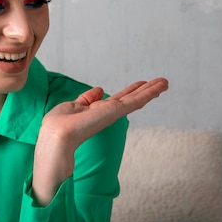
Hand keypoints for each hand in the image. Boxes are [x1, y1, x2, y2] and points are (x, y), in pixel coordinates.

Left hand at [32, 77, 167, 204]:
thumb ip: (86, 100)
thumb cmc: (57, 126)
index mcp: (96, 111)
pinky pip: (135, 101)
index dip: (129, 91)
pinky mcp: (115, 112)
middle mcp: (106, 113)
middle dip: (144, 91)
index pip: (117, 100)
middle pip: (130, 99)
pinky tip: (159, 87)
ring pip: (136, 100)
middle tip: (162, 82)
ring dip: (151, 91)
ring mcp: (112, 113)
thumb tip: (99, 90)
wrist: (57, 139)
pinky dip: (148, 93)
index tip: (141, 84)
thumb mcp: (72, 107)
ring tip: (165, 82)